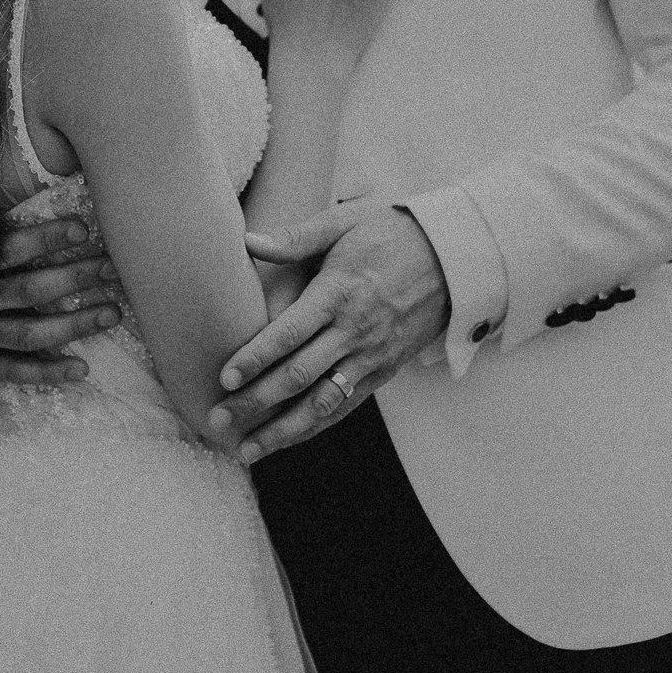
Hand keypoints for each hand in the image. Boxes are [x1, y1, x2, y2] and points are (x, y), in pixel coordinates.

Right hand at [0, 219, 124, 386]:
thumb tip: (13, 180)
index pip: (6, 249)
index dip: (45, 239)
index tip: (82, 228)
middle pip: (28, 291)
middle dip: (74, 278)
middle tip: (112, 268)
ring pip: (28, 334)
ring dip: (73, 324)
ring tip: (112, 312)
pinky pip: (10, 371)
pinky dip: (45, 372)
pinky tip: (81, 368)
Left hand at [207, 198, 449, 461]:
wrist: (453, 257)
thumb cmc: (391, 232)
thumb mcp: (345, 222)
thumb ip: (295, 237)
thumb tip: (247, 241)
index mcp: (339, 293)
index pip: (289, 333)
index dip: (255, 357)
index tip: (224, 377)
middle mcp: (354, 331)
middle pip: (299, 376)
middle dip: (256, 401)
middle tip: (217, 418)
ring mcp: (372, 356)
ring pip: (322, 403)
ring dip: (283, 430)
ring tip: (247, 449)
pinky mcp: (384, 371)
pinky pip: (345, 407)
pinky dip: (315, 427)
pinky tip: (287, 440)